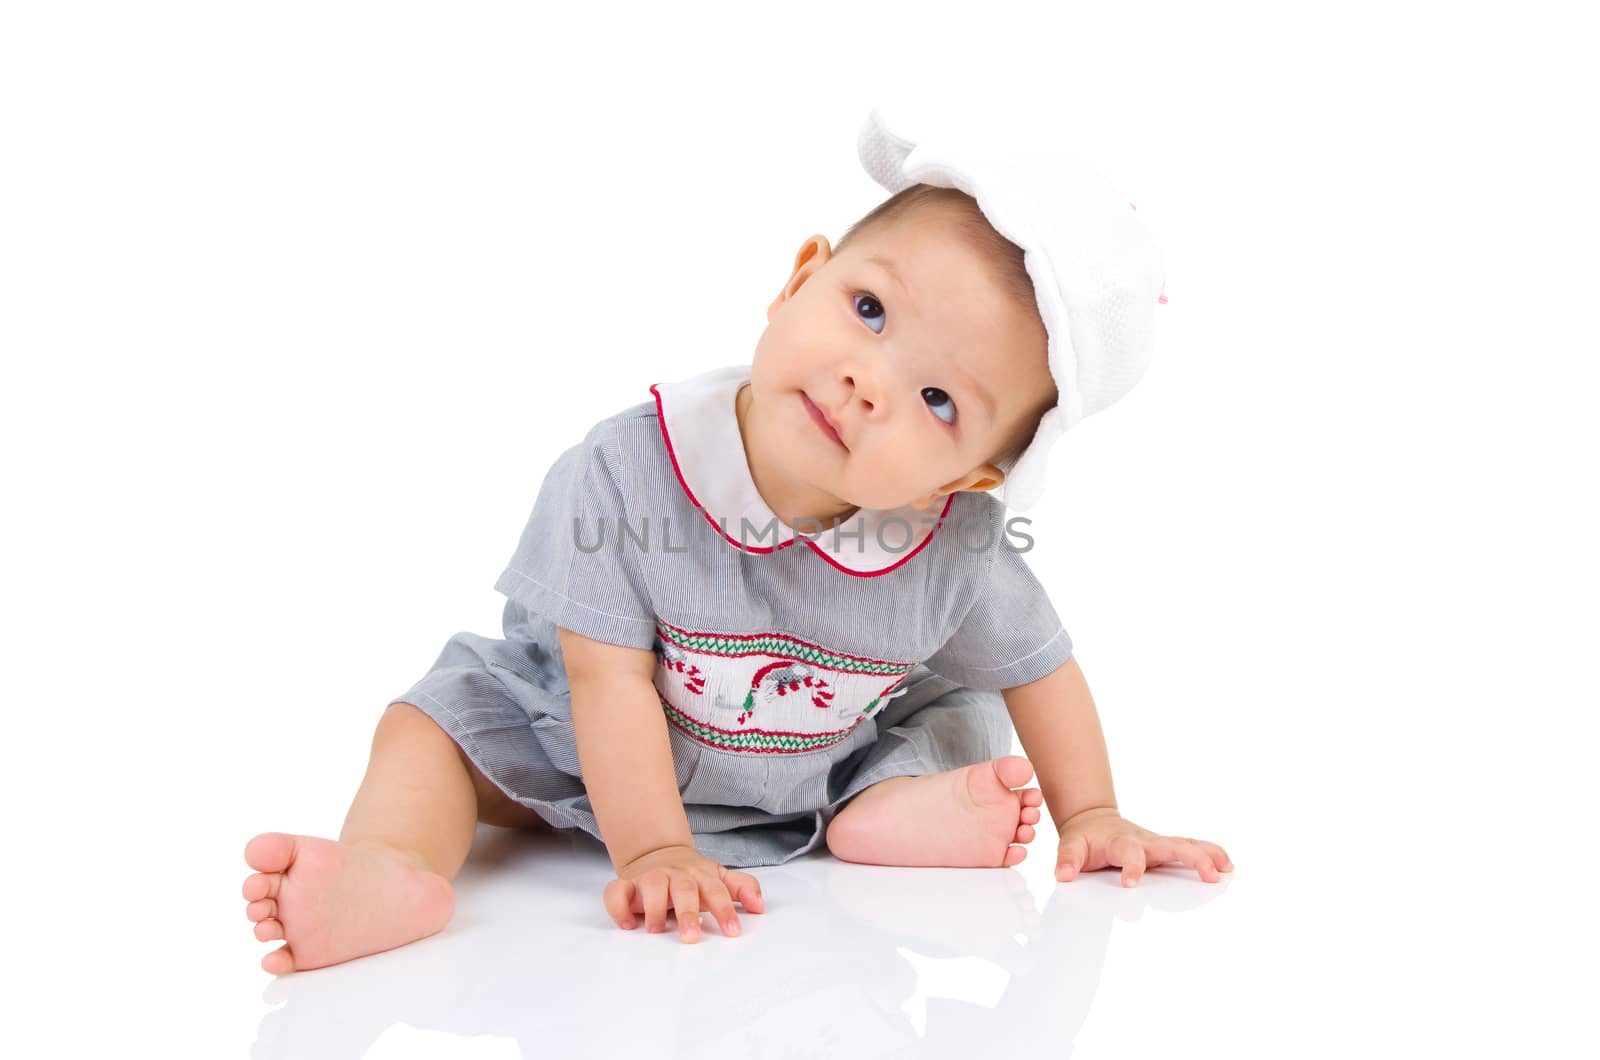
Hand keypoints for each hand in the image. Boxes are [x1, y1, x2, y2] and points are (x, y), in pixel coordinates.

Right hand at [604, 844, 765, 942]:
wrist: (657, 853)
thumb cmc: (691, 876)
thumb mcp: (718, 878)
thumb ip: (741, 888)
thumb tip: (760, 906)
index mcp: (700, 875)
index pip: (716, 890)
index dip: (724, 910)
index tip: (732, 931)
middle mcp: (675, 875)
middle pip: (683, 890)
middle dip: (687, 913)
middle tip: (691, 938)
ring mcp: (649, 878)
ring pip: (652, 885)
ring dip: (654, 907)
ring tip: (658, 930)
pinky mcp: (626, 886)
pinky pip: (616, 892)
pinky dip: (618, 907)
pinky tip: (628, 923)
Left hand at [1054, 807, 1233, 886]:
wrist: (1094, 820)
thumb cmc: (1086, 837)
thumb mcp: (1071, 846)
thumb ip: (1067, 860)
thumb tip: (1063, 876)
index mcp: (1121, 841)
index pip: (1130, 854)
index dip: (1132, 868)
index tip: (1130, 885)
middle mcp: (1145, 841)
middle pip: (1172, 846)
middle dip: (1192, 859)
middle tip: (1209, 875)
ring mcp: (1158, 844)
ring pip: (1187, 844)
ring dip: (1208, 855)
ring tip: (1227, 869)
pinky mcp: (1166, 849)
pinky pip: (1191, 848)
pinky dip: (1210, 854)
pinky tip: (1227, 865)